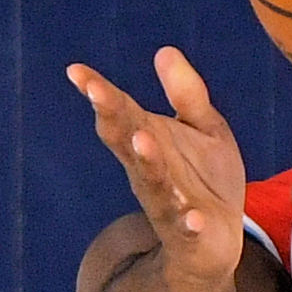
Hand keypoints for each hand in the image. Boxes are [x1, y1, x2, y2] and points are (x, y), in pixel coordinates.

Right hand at [67, 47, 246, 284]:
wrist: (215, 241)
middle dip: (113, 117)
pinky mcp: (189, 231)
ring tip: (142, 138)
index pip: (120, 113)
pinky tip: (192, 218)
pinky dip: (187, 222)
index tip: (76, 71)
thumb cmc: (204, 179)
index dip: (99, 92)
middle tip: (100, 92)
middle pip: (127, 141)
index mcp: (149, 140)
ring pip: (153, 181)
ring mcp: (167, 202)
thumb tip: (165, 50)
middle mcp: (149, 170)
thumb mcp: (204, 128)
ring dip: (148, 161)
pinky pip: (185, 227)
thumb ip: (187, 94)